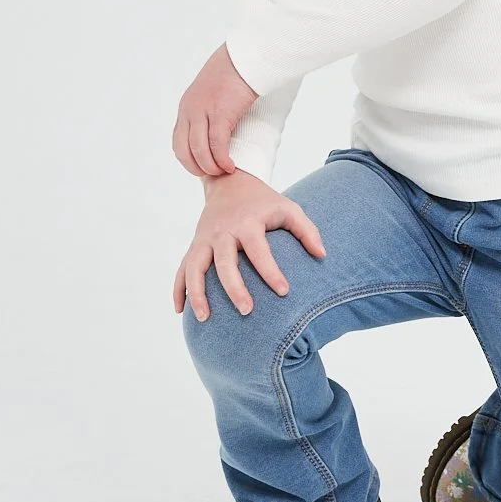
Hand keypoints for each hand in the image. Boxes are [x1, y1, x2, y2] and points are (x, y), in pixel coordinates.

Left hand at [172, 43, 258, 177]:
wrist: (246, 58)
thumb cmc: (236, 73)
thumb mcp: (213, 92)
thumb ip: (209, 109)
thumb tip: (216, 127)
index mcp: (187, 107)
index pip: (178, 142)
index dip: (188, 159)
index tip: (203, 167)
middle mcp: (190, 110)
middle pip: (183, 150)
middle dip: (196, 167)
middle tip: (213, 174)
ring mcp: (203, 111)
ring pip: (199, 150)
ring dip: (210, 167)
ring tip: (224, 171)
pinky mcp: (221, 113)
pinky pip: (217, 144)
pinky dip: (222, 159)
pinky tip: (230, 165)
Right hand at [172, 169, 326, 320]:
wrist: (230, 183)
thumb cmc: (264, 202)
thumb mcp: (288, 209)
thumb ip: (307, 230)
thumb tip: (322, 255)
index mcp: (247, 223)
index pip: (259, 250)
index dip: (271, 271)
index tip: (284, 291)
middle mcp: (222, 232)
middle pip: (224, 262)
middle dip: (234, 287)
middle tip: (247, 311)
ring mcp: (204, 239)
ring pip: (195, 268)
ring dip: (197, 293)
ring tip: (205, 318)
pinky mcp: (194, 245)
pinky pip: (182, 270)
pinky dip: (178, 290)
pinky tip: (181, 311)